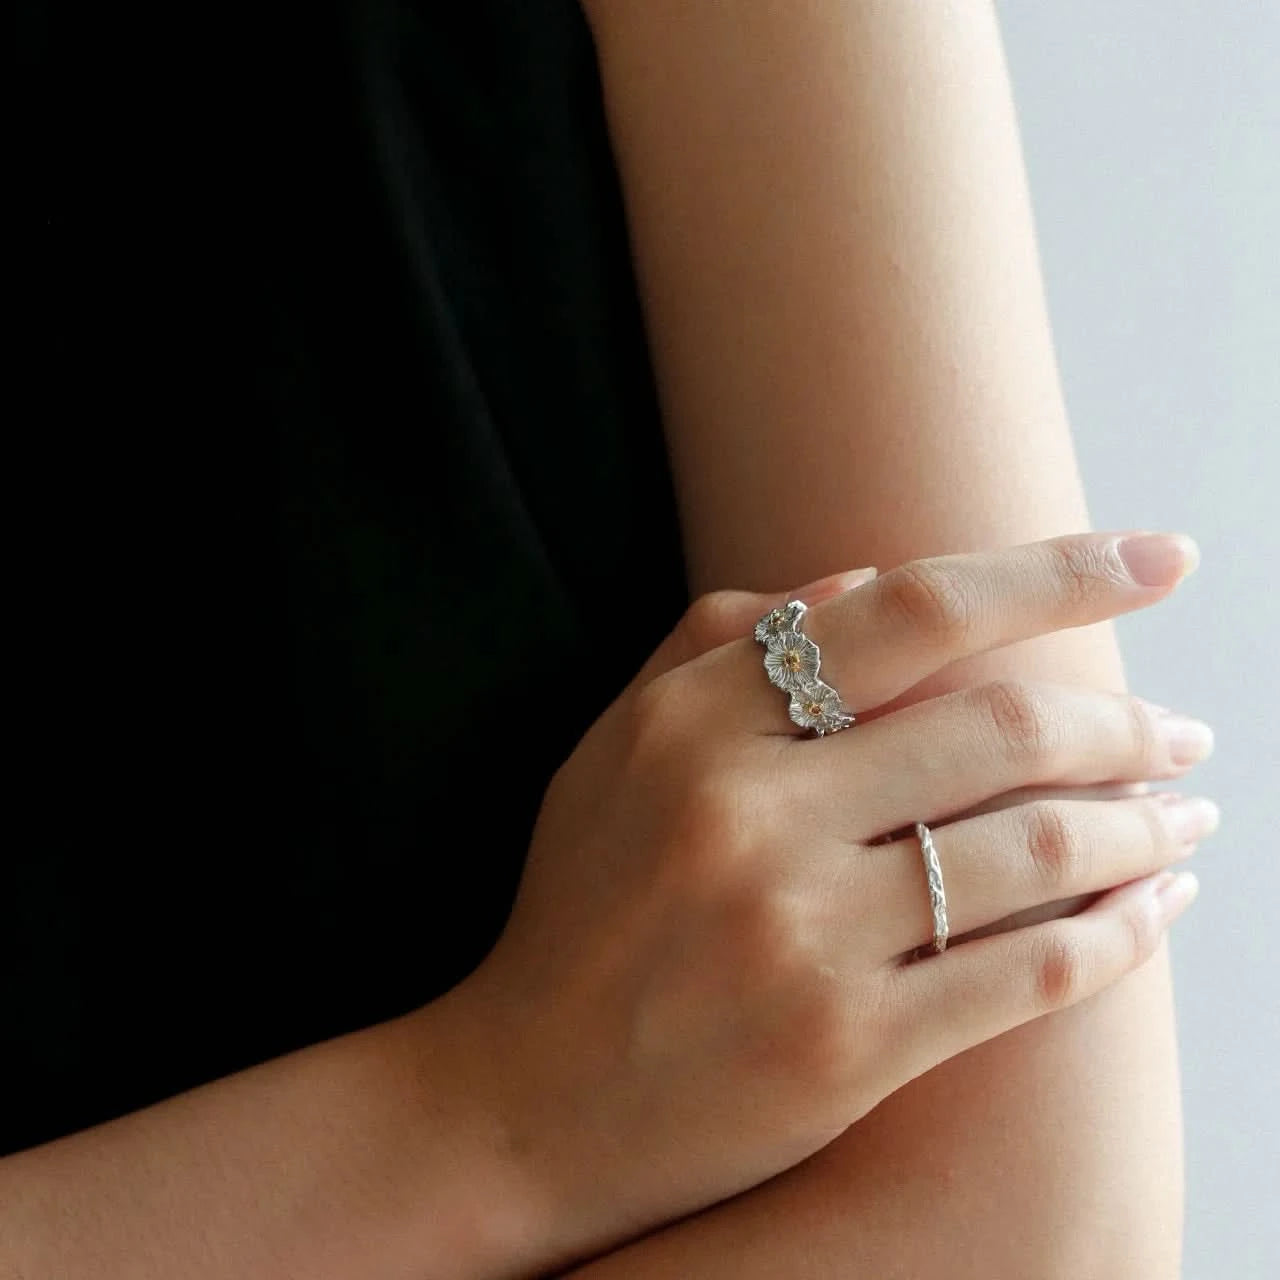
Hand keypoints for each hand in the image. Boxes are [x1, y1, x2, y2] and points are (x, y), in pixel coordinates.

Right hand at [451, 532, 1212, 1268]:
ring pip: (1035, 852)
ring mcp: (799, 937)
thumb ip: (717, 642)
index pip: (909, 610)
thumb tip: (868, 569)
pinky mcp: (844, 1049)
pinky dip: (1122, 933)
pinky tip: (1160, 908)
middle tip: (1182, 731)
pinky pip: (1029, 975)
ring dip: (1144, 825)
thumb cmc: (578, 910)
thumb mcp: (613, 751)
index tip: (1158, 558)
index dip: (1054, 573)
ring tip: (1189, 812)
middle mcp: (748, 816)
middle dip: (1123, 723)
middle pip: (996, 730)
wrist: (526, 1099)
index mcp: (693, 725)